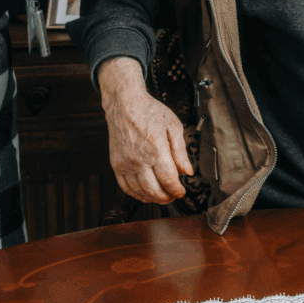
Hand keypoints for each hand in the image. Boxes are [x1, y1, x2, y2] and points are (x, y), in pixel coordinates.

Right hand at [98, 57, 191, 202]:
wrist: (125, 104)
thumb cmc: (149, 111)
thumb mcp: (173, 126)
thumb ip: (181, 151)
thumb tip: (188, 171)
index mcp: (156, 149)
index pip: (168, 179)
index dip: (177, 190)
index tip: (182, 191)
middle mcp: (139, 158)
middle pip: (154, 190)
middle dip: (167, 197)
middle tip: (173, 196)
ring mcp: (125, 163)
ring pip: (139, 191)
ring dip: (152, 198)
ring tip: (162, 197)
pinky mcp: (116, 163)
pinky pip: (125, 186)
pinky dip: (136, 194)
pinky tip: (145, 194)